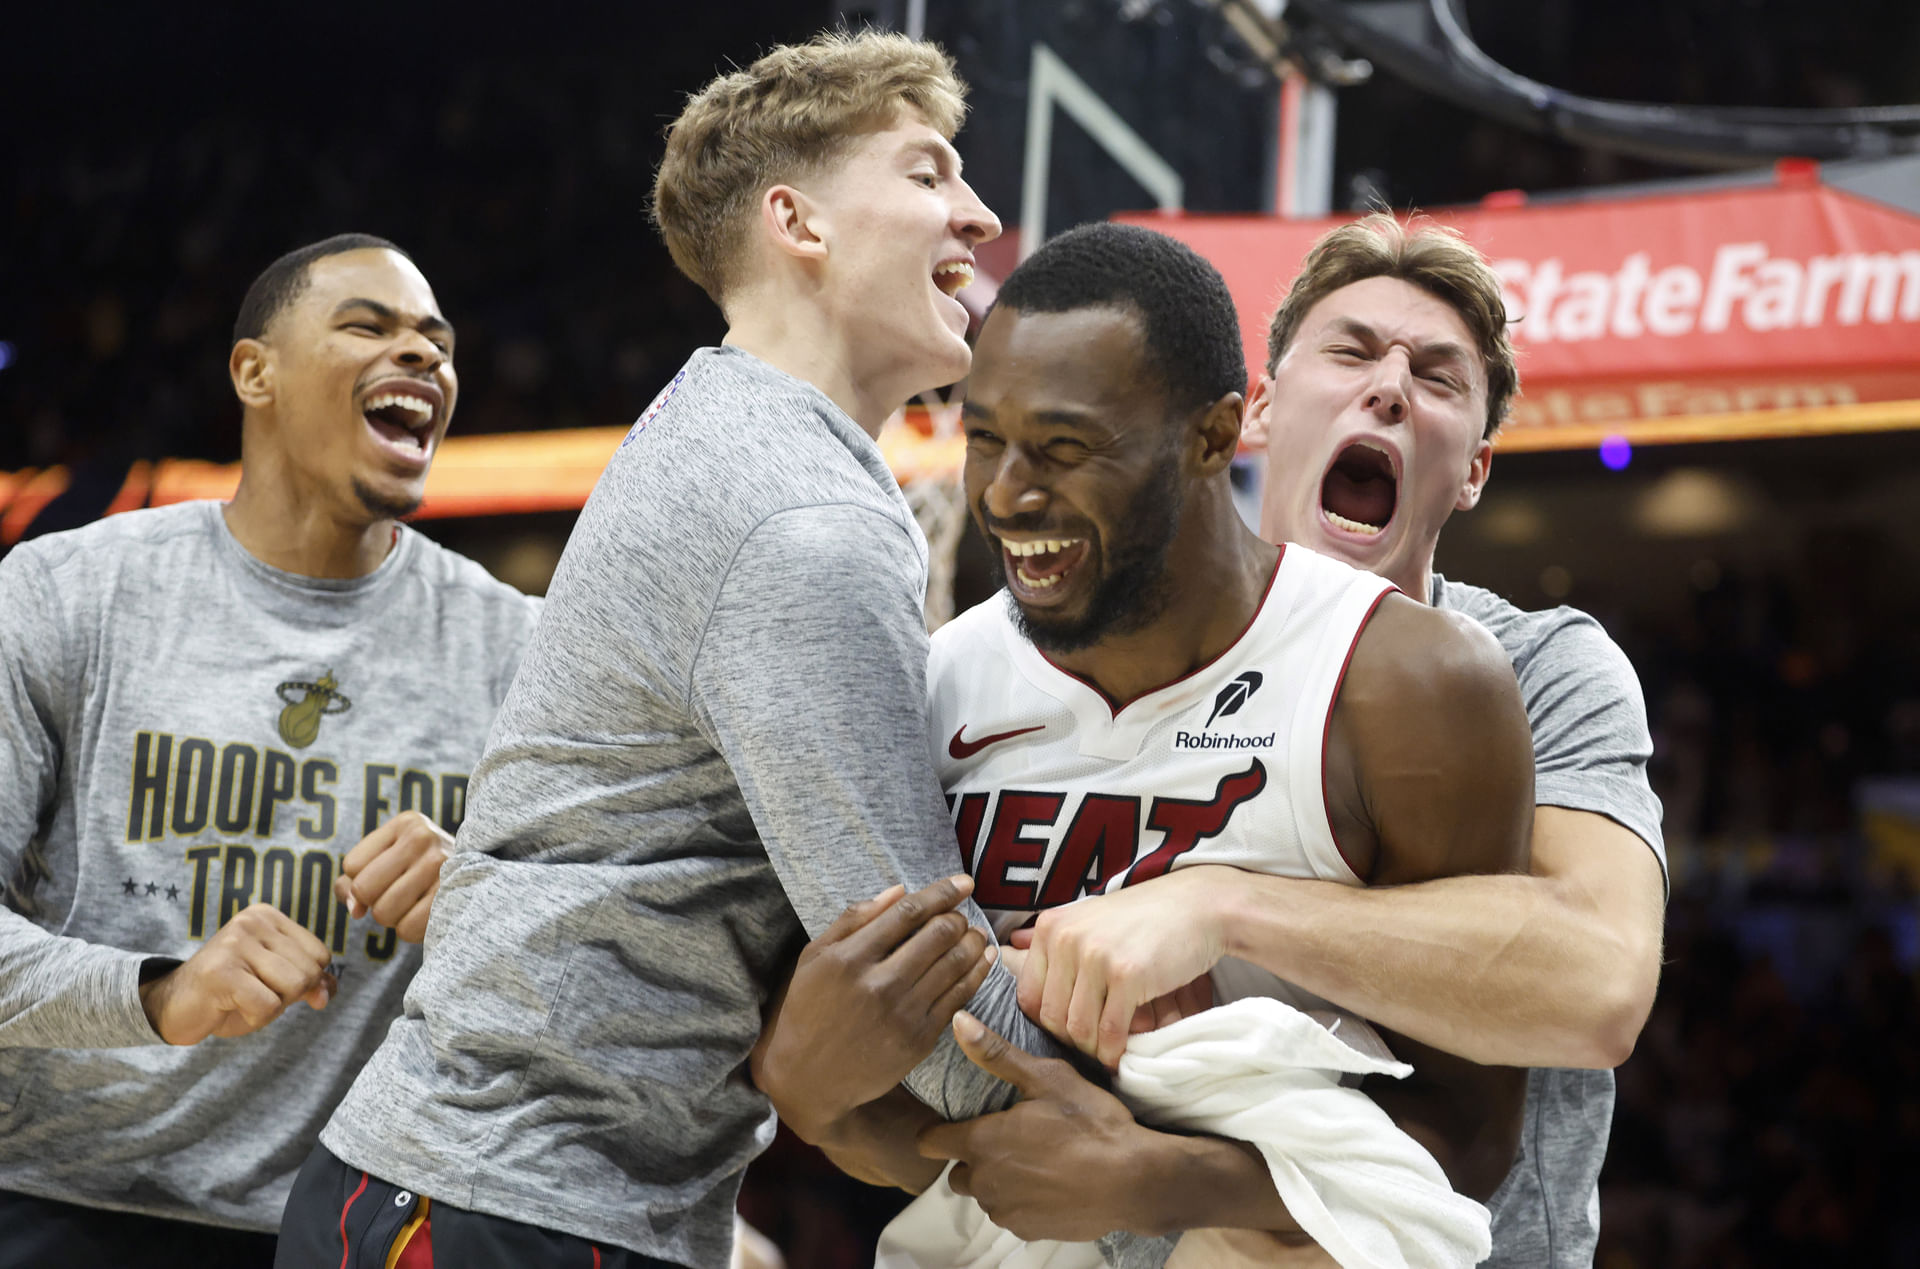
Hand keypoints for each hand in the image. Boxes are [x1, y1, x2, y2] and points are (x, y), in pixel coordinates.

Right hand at [138, 903, 334, 1044]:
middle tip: (252, 994)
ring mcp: (235, 944)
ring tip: (242, 999)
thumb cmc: (228, 993)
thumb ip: (309, 982)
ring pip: (293, 987)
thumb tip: (329, 992)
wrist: (171, 1007)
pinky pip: (268, 1006)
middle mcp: (252, 922)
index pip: (320, 955)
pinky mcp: (221, 973)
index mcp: (268, 916)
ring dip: (272, 1008)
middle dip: (287, 996)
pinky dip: (256, 1018)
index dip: (304, 982)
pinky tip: (230, 1007)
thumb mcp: (276, 983)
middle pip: (309, 972)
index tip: (268, 983)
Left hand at [333, 810, 450, 941]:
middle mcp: (424, 838)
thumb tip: (356, 910)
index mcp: (406, 823)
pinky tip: (425, 916)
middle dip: (374, 902)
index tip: (385, 880)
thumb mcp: (389, 860)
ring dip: (393, 918)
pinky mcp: (452, 896)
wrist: (480, 874)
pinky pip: (407, 928)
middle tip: (397, 897)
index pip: (353, 865)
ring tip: (413, 905)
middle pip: (365, 889)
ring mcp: (442, 866)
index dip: (361, 881)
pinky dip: (410, 930)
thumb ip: (354, 882)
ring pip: (384, 912)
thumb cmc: (422, 870)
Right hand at [751, 876, 993, 1142]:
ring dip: (973, 941)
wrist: (808, 1077)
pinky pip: (959, 997)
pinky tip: (983, 958)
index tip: (963, 883)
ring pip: (954, 963)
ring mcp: (902, 1013)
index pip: (908, 912)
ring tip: (976, 933)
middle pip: (938, 934)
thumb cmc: (808, 1009)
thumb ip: (853, 919)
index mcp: (850, 959)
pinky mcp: (919, 1038)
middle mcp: (879, 984)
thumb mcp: (814, 957)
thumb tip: (898, 890)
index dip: (941, 892)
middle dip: (958, 917)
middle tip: (963, 913)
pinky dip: (977, 973)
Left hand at [917, 1013, 1166, 1241]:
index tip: (953, 1122)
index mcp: (982, 1142)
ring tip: (1033, 1160)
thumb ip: (996, 1054)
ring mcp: (1006, 1211)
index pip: (930, 1141)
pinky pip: (1011, 1214)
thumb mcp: (1047, 1078)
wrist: (1132, 1181)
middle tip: (1006, 1139)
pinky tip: (1050, 1184)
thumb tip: (958, 1022)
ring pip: (985, 1195)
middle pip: (956, 1173)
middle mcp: (985, 1182)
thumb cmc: (1090, 1124)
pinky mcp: (1028, 1231)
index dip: (937, 1130)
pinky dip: (1021, 1201)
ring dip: (997, 1181)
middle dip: (972, 1158)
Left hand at [1017, 865, 1236, 1067]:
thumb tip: (1008, 945)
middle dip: (1072, 1040)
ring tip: (1109, 1050)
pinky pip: (1110, 1031)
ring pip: (1078, 1029)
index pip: (1028, 996)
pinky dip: (1115, 1052)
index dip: (1048, 1022)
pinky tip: (1123, 1055)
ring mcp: (1095, 956)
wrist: (1198, 905)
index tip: (1072, 1029)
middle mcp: (1066, 939)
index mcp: (1051, 927)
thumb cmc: (1144, 917)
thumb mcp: (1090, 916)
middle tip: (1095, 1045)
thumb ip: (1054, 938)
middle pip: (1051, 1017)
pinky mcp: (1126, 975)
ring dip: (1094, 1049)